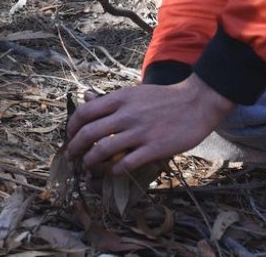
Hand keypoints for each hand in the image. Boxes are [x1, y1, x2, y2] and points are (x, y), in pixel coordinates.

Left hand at [66, 74, 233, 174]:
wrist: (195, 103)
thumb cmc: (162, 98)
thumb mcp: (133, 92)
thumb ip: (111, 100)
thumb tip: (87, 98)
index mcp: (120, 98)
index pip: (85, 112)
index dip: (72, 126)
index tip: (70, 135)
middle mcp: (126, 114)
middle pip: (89, 132)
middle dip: (75, 147)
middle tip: (72, 155)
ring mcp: (140, 132)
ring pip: (103, 149)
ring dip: (91, 161)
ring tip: (88, 165)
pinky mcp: (154, 148)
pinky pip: (126, 163)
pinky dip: (114, 170)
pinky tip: (113, 172)